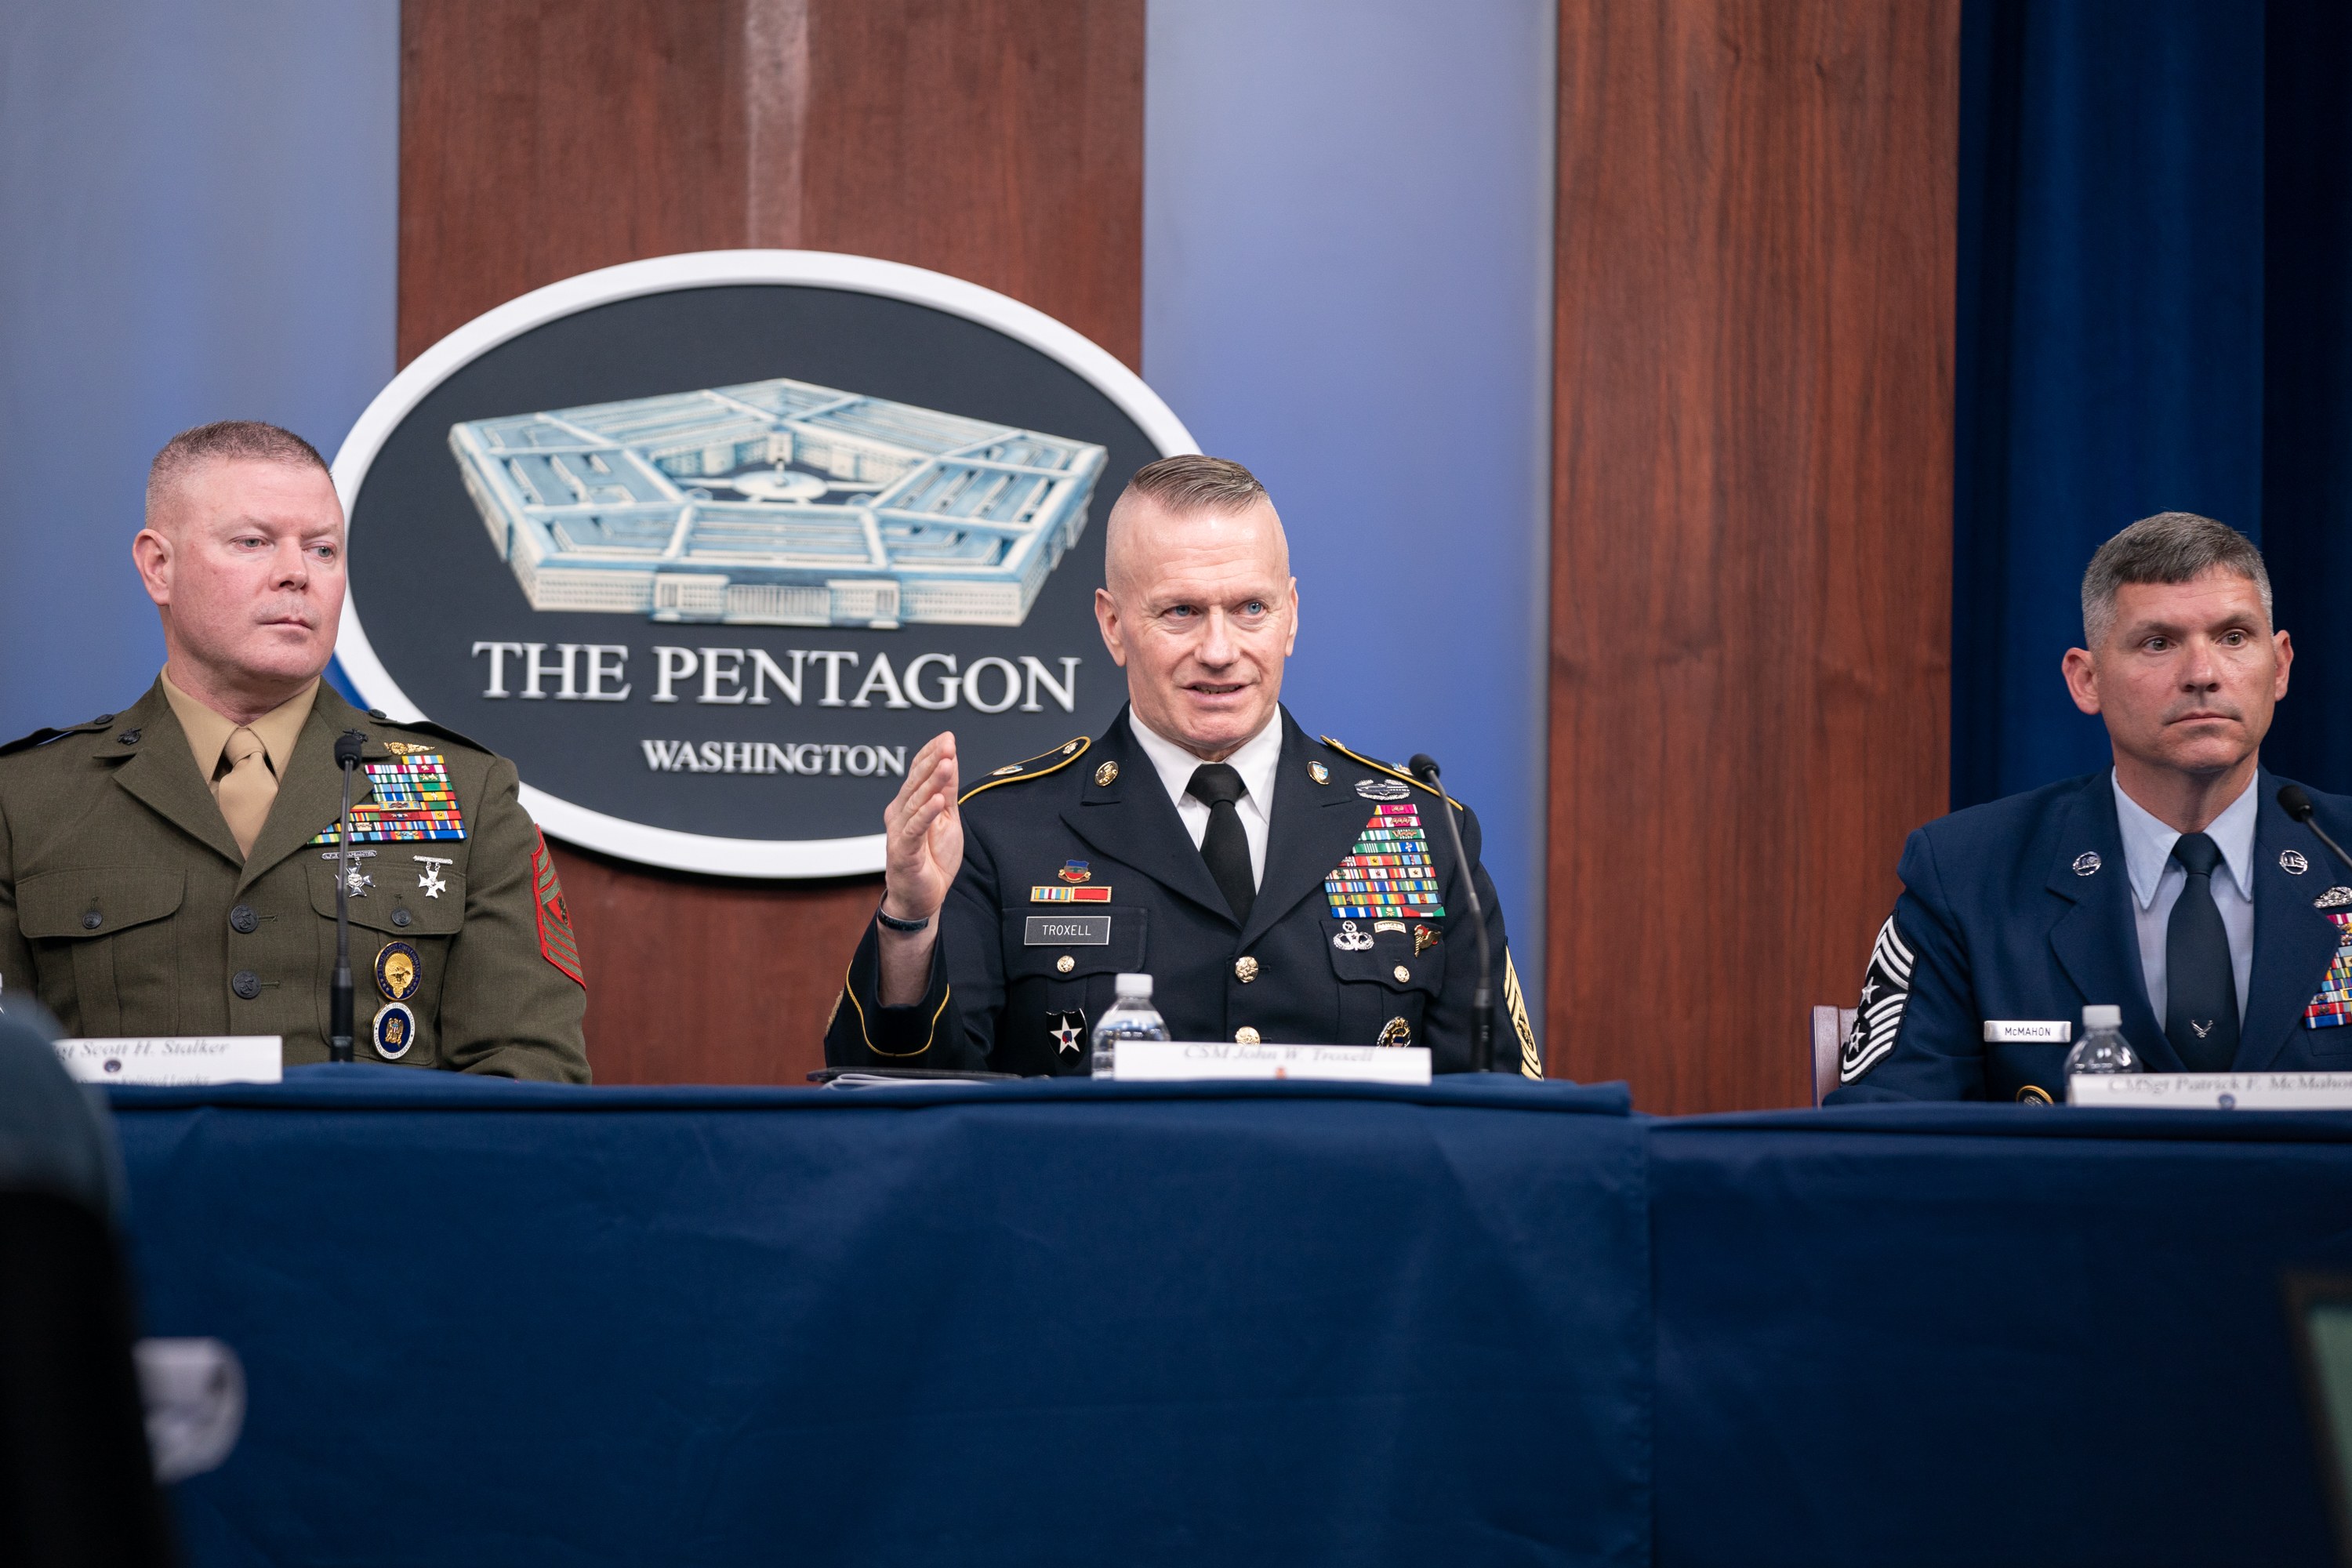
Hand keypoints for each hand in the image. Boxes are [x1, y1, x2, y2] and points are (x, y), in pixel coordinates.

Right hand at [882, 731, 961, 922]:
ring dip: (931, 782)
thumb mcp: (947, 819)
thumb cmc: (932, 858)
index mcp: (909, 804)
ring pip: (915, 802)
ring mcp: (899, 831)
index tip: (947, 737)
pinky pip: (914, 829)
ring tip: (946, 764)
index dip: (931, 754)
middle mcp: (900, 813)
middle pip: (916, 782)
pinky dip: (925, 814)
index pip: (918, 772)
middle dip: (932, 761)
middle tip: (947, 743)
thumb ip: (946, 791)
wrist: (922, 898)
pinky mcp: (902, 851)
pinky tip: (936, 801)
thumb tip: (950, 759)